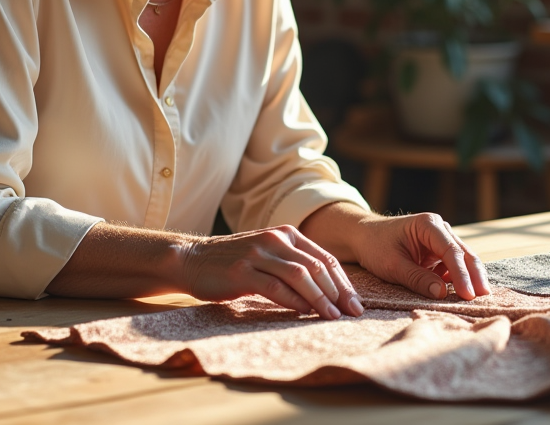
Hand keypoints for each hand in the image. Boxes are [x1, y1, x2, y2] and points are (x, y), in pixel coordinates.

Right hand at [179, 225, 364, 318]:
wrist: (193, 259)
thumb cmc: (235, 262)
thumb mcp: (269, 255)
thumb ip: (295, 265)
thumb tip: (330, 292)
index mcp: (286, 234)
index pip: (324, 258)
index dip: (343, 283)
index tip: (355, 304)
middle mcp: (275, 239)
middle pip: (316, 266)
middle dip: (338, 292)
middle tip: (352, 313)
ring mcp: (258, 254)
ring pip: (299, 275)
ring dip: (320, 298)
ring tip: (332, 316)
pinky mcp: (242, 271)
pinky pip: (275, 287)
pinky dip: (294, 301)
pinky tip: (305, 313)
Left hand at [351, 212, 490, 300]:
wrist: (363, 237)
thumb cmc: (375, 247)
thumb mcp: (392, 266)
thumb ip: (417, 279)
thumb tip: (442, 294)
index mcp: (428, 225)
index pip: (451, 251)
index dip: (461, 274)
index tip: (468, 294)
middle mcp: (439, 228)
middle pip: (464, 253)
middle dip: (474, 276)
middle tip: (482, 297)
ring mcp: (441, 239)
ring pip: (463, 259)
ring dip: (469, 278)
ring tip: (477, 298)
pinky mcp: (439, 251)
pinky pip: (453, 265)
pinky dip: (458, 279)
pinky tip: (460, 292)